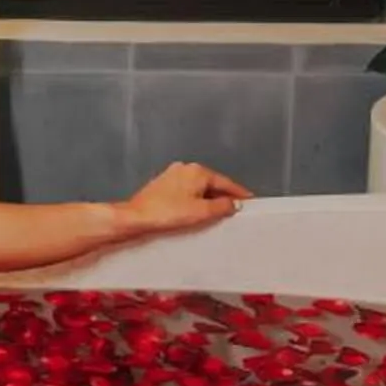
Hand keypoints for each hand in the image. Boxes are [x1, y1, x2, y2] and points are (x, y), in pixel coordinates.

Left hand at [118, 161, 255, 237]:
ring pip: (199, 187)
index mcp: (197, 171)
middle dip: (223, 196)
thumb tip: (234, 203)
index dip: (238, 193)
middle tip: (235, 210)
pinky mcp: (163, 185)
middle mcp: (185, 168)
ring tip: (217, 214)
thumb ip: (222, 206)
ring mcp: (173, 175)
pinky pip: (187, 191)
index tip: (249, 201)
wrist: (137, 217)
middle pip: (212, 183)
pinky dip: (195, 200)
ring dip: (209, 199)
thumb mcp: (202, 212)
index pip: (225, 182)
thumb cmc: (167, 214)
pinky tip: (197, 212)